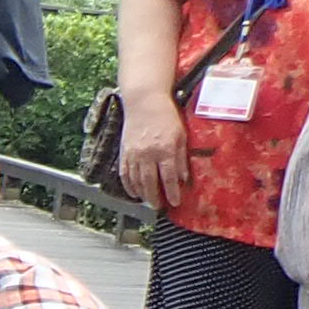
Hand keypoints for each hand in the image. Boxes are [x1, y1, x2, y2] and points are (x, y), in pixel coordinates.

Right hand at [117, 87, 191, 211]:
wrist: (144, 102)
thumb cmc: (166, 115)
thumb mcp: (181, 135)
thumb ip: (181, 158)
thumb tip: (183, 178)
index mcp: (165, 149)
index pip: (169, 177)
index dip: (172, 193)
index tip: (174, 203)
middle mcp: (148, 154)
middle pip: (150, 183)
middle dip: (154, 198)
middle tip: (158, 206)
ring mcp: (134, 154)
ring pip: (136, 181)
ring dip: (142, 194)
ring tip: (147, 201)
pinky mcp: (124, 151)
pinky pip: (125, 173)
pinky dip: (128, 185)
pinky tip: (133, 192)